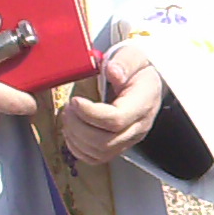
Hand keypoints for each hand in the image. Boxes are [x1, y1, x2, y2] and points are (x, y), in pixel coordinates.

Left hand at [61, 42, 164, 165]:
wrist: (145, 81)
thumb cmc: (137, 68)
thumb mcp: (133, 56)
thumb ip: (124, 62)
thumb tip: (112, 71)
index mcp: (143, 103)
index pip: (116, 120)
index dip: (90, 113)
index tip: (75, 100)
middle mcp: (139, 126)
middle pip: (105, 142)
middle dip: (78, 126)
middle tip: (68, 108)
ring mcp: (129, 139)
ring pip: (99, 152)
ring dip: (76, 137)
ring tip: (69, 116)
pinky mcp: (118, 146)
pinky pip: (96, 158)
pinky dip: (78, 148)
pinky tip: (73, 131)